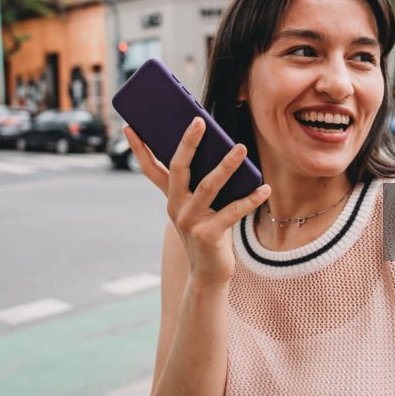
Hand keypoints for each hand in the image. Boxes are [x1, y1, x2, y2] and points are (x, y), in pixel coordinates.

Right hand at [123, 118, 270, 285]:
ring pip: (207, 186)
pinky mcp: (208, 235)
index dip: (139, 148)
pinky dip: (250, 199)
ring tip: (241, 148)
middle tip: (199, 122)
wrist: (208, 273)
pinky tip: (264, 189)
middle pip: (179, 168)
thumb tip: (223, 150)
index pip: (150, 168)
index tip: (130, 125)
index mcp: (171, 197)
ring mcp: (190, 221)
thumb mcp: (199, 207)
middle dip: (188, 143)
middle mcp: (176, 207)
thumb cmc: (208, 232)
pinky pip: (231, 212)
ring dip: (226, 166)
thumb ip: (203, 183)